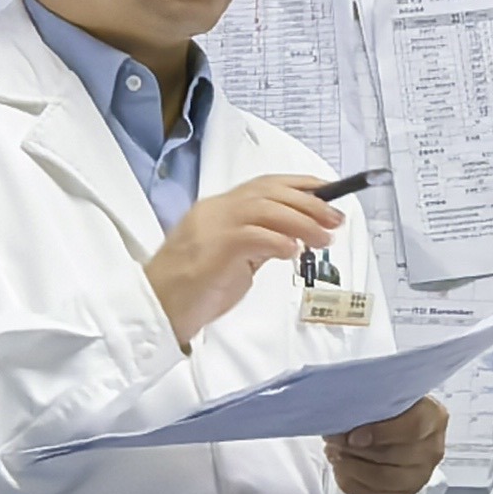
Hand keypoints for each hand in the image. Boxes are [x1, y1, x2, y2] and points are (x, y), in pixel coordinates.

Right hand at [143, 174, 345, 346]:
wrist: (157, 309)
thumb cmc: (193, 289)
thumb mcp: (233, 259)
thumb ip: (258, 243)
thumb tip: (292, 237)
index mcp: (219, 209)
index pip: (265, 185)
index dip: (300, 185)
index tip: (328, 192)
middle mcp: (216, 211)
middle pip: (269, 192)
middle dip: (309, 203)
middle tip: (335, 220)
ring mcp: (212, 227)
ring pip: (265, 209)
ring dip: (301, 222)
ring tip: (323, 239)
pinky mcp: (213, 250)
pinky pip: (253, 236)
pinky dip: (278, 241)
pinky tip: (294, 252)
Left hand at [326, 396, 449, 493]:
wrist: (392, 426)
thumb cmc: (387, 409)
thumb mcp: (383, 396)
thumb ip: (372, 402)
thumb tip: (346, 415)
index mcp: (432, 417)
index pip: (413, 427)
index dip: (380, 433)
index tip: (353, 435)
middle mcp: (432, 448)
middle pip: (393, 455)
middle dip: (356, 450)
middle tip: (334, 441)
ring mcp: (421, 474)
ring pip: (384, 479)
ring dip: (351, 468)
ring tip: (335, 454)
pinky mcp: (406, 493)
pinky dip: (353, 485)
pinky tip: (342, 471)